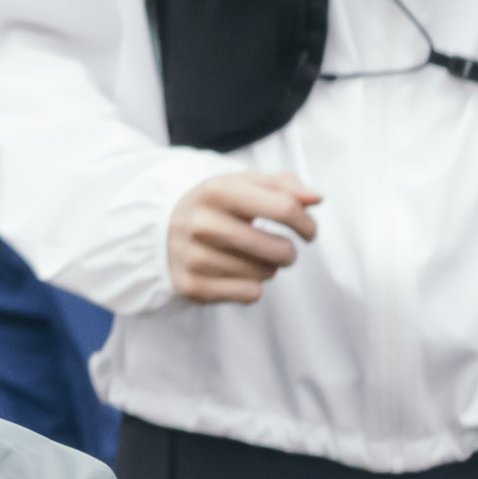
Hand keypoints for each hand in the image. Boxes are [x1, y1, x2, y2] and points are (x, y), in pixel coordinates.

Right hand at [164, 166, 324, 303]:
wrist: (161, 229)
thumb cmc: (215, 206)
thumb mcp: (243, 184)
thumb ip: (284, 185)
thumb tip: (316, 198)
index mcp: (217, 190)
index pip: (285, 208)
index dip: (306, 222)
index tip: (307, 231)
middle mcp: (202, 223)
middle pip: (279, 249)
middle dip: (288, 252)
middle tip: (281, 249)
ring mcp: (194, 256)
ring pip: (266, 274)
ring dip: (268, 269)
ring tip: (250, 258)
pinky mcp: (192, 285)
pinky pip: (249, 294)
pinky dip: (252, 287)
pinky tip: (236, 273)